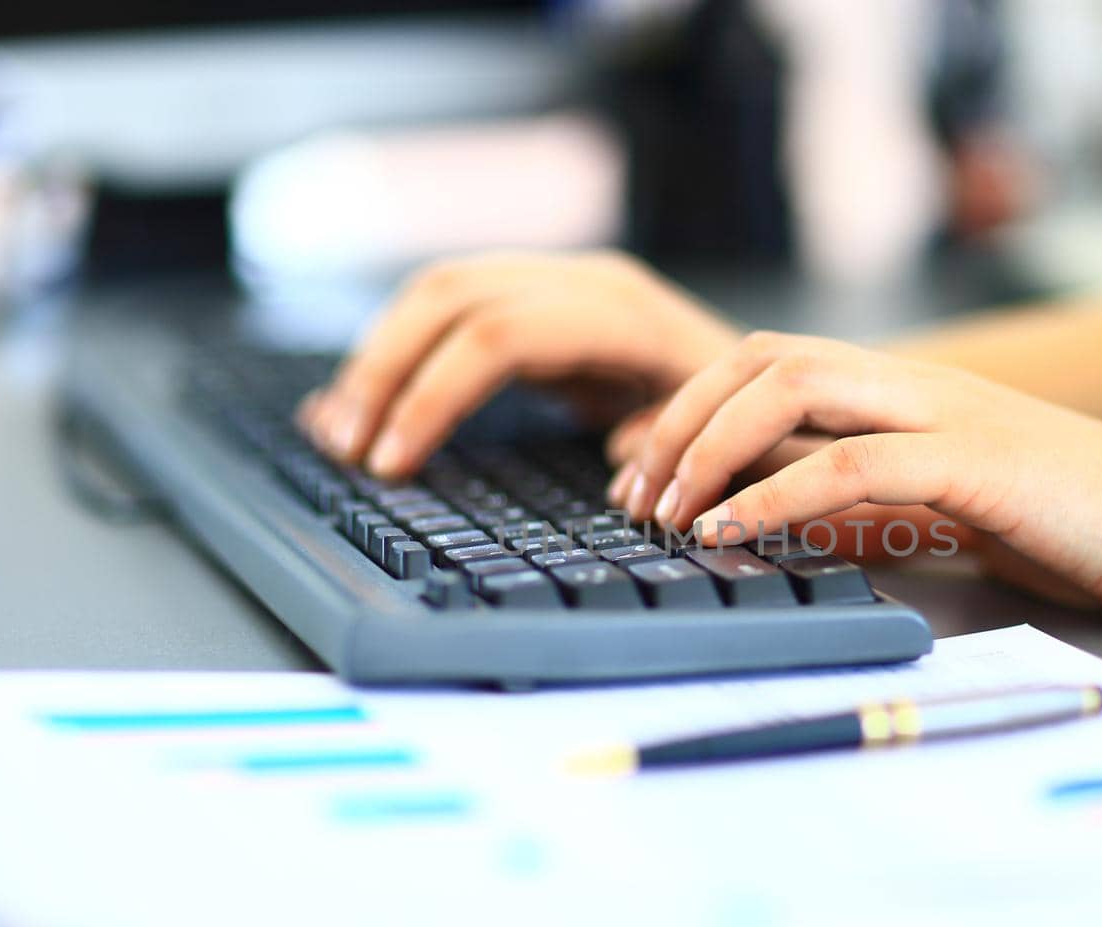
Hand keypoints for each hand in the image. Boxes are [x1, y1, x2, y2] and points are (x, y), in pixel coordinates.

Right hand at [299, 251, 738, 478]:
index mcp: (621, 312)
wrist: (764, 376)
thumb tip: (622, 470)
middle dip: (383, 372)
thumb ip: (672, 451)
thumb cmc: (742, 418)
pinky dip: (397, 354)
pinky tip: (362, 403)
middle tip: (346, 450)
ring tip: (338, 433)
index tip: (392, 466)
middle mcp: (579, 280)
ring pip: (434, 292)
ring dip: (377, 359)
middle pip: (447, 296)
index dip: (434, 396)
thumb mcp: (720, 440)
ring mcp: (553, 281)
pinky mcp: (533, 301)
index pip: (497, 333)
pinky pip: (446, 311)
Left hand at [611, 331, 1101, 627]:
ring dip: (711, 446)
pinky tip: (731, 532)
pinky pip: (854, 462)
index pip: (771, 362)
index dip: (690, 406)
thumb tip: (771, 523)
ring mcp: (948, 412)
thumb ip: (863, 503)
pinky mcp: (980, 461)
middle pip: (766, 356)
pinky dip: (776, 494)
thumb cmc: (1069, 525)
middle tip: (633, 491)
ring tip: (665, 510)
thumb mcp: (942, 511)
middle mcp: (917, 385)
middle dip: (681, 417)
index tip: (637, 469)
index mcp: (905, 391)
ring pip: (797, 385)